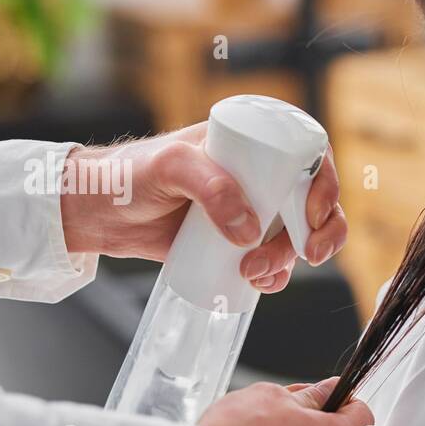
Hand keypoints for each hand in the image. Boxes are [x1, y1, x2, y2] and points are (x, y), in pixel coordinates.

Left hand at [60, 122, 346, 292]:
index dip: (325, 184)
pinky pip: (273, 261)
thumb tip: (250, 232)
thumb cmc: (131, 174)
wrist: (99, 214)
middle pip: (312, 202)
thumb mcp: (172, 166)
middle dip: (320, 233)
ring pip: (296, 237)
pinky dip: (277, 276)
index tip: (313, 214)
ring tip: (255, 272)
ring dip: (290, 260)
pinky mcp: (237, 243)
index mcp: (251, 143)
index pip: (308, 155)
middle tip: (308, 255)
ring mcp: (251, 211)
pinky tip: (262, 282)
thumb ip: (212, 189)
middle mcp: (259, 176)